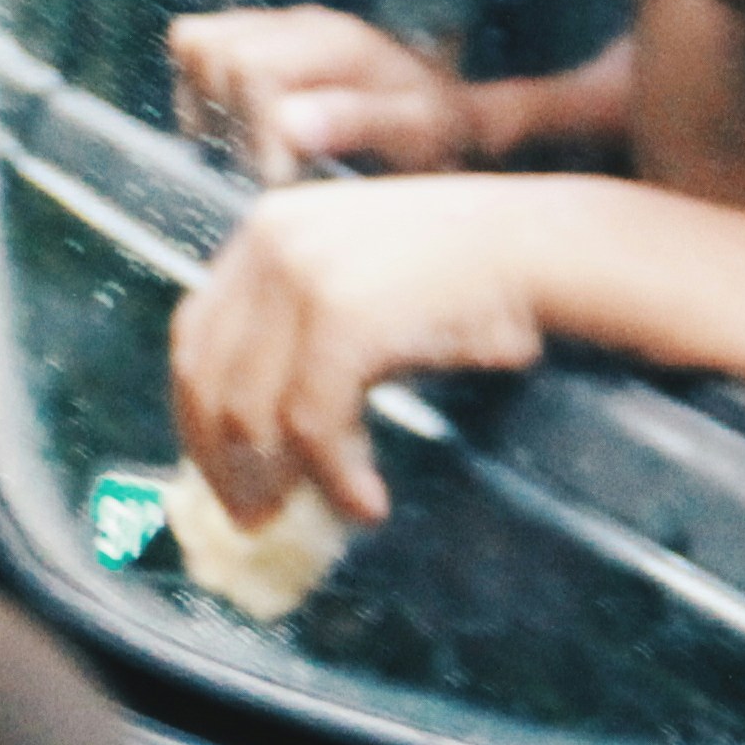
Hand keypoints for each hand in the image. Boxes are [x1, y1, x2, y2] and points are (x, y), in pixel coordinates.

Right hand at [166, 8, 480, 183]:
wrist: (449, 112)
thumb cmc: (435, 132)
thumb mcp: (416, 133)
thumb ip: (357, 123)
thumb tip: (289, 125)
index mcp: (340, 44)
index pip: (254, 69)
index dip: (254, 133)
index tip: (280, 178)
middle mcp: (303, 23)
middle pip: (220, 55)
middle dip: (233, 121)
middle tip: (269, 165)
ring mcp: (276, 25)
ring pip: (197, 43)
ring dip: (210, 102)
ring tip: (249, 144)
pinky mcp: (256, 33)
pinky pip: (194, 43)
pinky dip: (198, 86)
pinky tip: (233, 124)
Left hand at [172, 178, 555, 524]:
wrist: (550, 248)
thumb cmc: (474, 276)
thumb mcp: (367, 278)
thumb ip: (305, 325)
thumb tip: (257, 426)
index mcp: (270, 227)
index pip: (195, 333)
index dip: (199, 413)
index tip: (219, 470)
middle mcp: (273, 242)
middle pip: (208, 376)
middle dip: (222, 461)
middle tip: (251, 517)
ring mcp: (304, 275)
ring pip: (252, 410)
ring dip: (281, 479)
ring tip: (316, 516)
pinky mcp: (343, 317)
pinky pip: (313, 424)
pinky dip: (336, 476)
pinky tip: (366, 503)